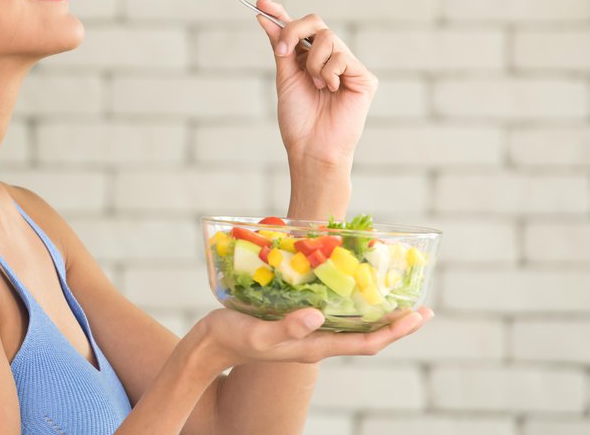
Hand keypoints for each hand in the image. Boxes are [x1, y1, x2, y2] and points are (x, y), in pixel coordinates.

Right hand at [197, 306, 433, 369]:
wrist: (211, 344)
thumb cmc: (232, 337)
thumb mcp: (259, 332)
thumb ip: (287, 328)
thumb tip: (318, 317)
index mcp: (314, 346)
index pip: (366, 342)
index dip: (395, 331)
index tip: (419, 316)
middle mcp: (316, 340)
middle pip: (366, 335)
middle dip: (395, 322)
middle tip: (421, 306)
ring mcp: (306, 332)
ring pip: (350, 324)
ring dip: (374, 312)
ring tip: (392, 294)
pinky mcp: (295, 320)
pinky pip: (331, 313)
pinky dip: (347, 301)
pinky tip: (346, 285)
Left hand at [255, 0, 377, 168]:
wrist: (311, 147)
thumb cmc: (298, 119)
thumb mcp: (285, 77)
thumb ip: (280, 47)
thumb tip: (265, 18)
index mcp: (308, 60)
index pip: (298, 30)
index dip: (280, 14)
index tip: (261, 3)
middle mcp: (329, 59)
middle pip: (316, 23)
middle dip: (294, 31)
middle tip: (283, 51)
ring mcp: (347, 66)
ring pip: (328, 38)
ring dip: (313, 62)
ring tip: (315, 86)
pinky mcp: (363, 77)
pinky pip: (341, 56)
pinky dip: (328, 73)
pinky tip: (330, 91)